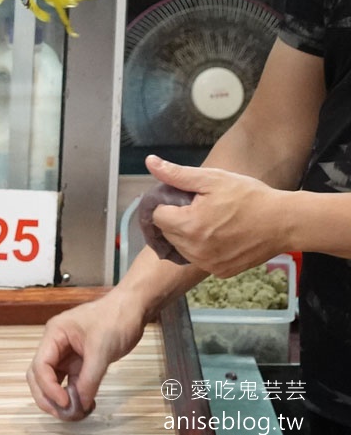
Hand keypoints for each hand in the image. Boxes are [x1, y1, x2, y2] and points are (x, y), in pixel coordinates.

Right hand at [26, 291, 146, 419]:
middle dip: (48, 397)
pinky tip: (86, 405)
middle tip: (64, 414)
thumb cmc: (115, 318)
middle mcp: (55, 345)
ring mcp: (66, 355)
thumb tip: (81, 404)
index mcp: (54, 335)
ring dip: (61, 399)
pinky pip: (71, 383)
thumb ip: (90, 378)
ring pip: (53, 382)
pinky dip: (75, 396)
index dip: (48, 387)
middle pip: (39, 376)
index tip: (64, 402)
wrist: (133, 309)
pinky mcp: (79, 363)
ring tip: (76, 413)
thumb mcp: (102, 349)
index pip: (40, 366)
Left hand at [146, 155, 289, 276]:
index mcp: (188, 225)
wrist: (284, 222)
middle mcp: (193, 250)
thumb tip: (149, 162)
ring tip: (211, 221)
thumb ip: (177, 174)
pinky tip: (221, 237)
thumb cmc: (249, 196)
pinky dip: (204, 249)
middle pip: (168, 233)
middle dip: (178, 219)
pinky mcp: (219, 272)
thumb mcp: (212, 179)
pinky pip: (200, 259)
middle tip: (201, 208)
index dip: (168, 204)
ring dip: (189, 236)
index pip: (157, 216)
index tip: (185, 199)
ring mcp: (207, 264)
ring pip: (182, 248)